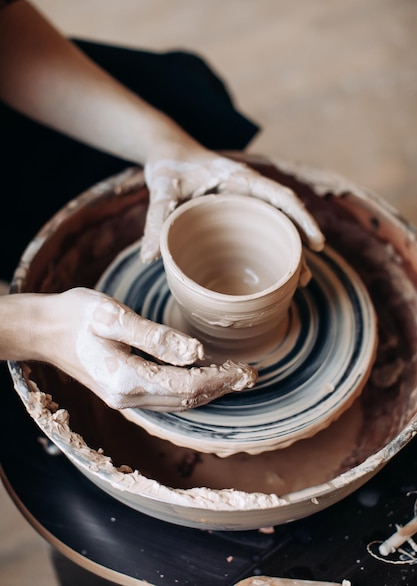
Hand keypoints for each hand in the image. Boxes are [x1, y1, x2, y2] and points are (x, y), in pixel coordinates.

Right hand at [22, 288, 255, 410]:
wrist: (43, 329)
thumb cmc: (75, 316)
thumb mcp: (112, 316)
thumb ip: (154, 336)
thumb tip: (195, 352)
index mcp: (126, 380)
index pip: (188, 387)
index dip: (221, 380)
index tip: (248, 370)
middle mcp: (128, 397)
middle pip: (187, 401)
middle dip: (222, 388)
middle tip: (252, 375)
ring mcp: (124, 397)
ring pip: (178, 402)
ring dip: (209, 390)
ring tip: (236, 376)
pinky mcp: (123, 390)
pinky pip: (166, 396)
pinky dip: (191, 389)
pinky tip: (204, 376)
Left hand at [141, 153, 324, 264]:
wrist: (167, 153)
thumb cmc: (169, 166)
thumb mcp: (162, 189)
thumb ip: (156, 220)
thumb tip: (150, 257)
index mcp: (240, 179)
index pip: (280, 198)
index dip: (301, 220)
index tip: (316, 243)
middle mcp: (248, 190)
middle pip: (285, 217)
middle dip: (299, 246)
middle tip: (305, 278)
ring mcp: (244, 202)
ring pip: (274, 227)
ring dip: (286, 251)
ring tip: (296, 282)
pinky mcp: (235, 213)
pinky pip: (258, 230)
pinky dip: (268, 249)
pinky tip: (268, 271)